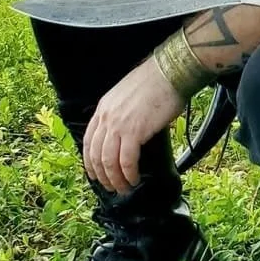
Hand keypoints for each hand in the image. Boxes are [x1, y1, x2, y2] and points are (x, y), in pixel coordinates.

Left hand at [82, 56, 184, 193]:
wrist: (170, 72)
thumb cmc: (156, 82)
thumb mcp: (127, 96)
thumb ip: (121, 114)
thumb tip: (127, 135)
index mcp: (103, 108)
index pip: (88, 141)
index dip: (91, 162)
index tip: (96, 174)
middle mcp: (106, 117)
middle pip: (96, 155)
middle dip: (102, 176)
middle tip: (111, 187)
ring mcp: (118, 125)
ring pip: (109, 162)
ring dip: (115, 179)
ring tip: (123, 188)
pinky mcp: (134, 132)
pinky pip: (126, 161)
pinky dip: (128, 174)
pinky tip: (134, 179)